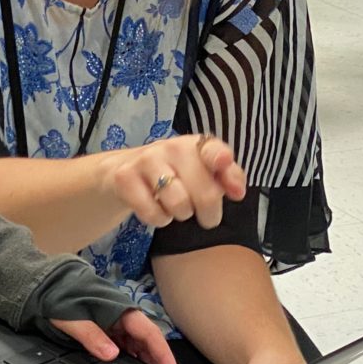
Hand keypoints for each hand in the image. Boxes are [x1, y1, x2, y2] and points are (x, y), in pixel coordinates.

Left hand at [52, 309, 183, 363]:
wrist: (48, 286)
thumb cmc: (61, 297)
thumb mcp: (72, 319)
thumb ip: (91, 336)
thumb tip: (112, 355)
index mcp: (121, 310)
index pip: (151, 335)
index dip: (165, 357)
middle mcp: (123, 317)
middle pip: (149, 342)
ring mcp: (117, 323)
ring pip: (139, 345)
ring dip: (148, 363)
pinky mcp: (109, 328)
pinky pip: (127, 346)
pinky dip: (134, 360)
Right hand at [100, 134, 246, 229]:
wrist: (124, 171)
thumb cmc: (174, 174)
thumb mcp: (202, 171)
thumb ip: (228, 177)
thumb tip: (238, 191)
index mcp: (195, 145)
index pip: (213, 150)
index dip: (222, 163)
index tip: (229, 177)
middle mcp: (172, 147)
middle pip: (204, 193)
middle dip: (209, 213)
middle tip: (205, 216)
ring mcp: (147, 160)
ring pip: (178, 204)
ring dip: (181, 214)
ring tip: (176, 208)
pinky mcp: (125, 177)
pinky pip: (152, 213)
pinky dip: (158, 219)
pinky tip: (156, 209)